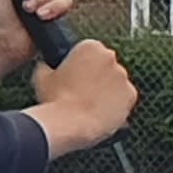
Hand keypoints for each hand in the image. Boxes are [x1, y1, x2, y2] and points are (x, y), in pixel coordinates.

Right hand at [30, 35, 139, 154]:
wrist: (68, 125)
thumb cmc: (55, 100)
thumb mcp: (41, 76)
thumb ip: (49, 65)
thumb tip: (49, 66)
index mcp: (90, 47)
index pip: (87, 49)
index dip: (78, 63)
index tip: (72, 73)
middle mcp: (111, 58)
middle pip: (104, 64)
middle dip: (94, 75)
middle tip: (79, 90)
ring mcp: (123, 77)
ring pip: (114, 81)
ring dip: (105, 89)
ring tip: (87, 104)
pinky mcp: (131, 96)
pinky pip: (123, 98)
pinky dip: (114, 104)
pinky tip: (98, 112)